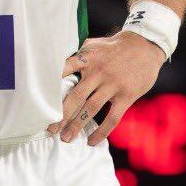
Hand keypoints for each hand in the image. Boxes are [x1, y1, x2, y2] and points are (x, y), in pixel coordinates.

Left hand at [49, 31, 164, 144]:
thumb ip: (77, 53)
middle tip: (50, 129)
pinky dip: (101, 131)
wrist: (146, 45)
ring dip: (77, 125)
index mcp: (87, 58)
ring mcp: (112, 85)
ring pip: (90, 109)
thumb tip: (55, 59)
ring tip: (66, 138)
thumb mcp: (94, 44)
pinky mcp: (126, 96)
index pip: (63, 72)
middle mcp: (98, 72)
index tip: (39, 101)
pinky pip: (112, 118)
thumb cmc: (115, 46)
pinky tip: (92, 141)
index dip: (50, 86)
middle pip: (75, 97)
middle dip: (60, 115)